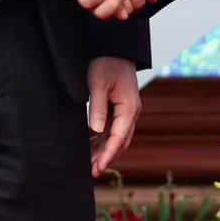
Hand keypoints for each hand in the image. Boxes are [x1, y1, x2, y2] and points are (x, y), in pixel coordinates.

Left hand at [87, 56, 140, 177]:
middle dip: (106, 157)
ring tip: (89, 163)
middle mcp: (131, 112)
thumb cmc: (106, 63)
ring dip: (104, 150)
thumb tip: (96, 131)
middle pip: (120, 141)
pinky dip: (103, 139)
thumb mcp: (98, 84)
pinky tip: (90, 146)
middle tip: (92, 172)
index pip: (118, 138)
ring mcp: (126, 110)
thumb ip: (98, 108)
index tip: (97, 169)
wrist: (114, 48)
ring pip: (116, 137)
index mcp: (129, 108)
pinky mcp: (119, 107)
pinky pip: (112, 128)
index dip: (107, 155)